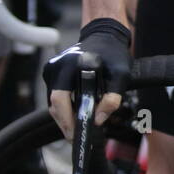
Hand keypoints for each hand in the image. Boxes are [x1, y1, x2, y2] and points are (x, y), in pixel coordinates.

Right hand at [43, 18, 131, 138]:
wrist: (104, 36)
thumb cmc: (113, 55)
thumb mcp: (121, 76)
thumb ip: (112, 98)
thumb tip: (99, 120)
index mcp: (69, 65)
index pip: (60, 99)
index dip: (66, 119)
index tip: (75, 135)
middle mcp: (56, 66)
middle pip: (54, 104)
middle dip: (65, 123)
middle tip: (77, 137)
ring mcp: (52, 69)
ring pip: (53, 102)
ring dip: (65, 116)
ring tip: (79, 127)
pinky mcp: (52, 72)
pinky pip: (55, 96)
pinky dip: (64, 107)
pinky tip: (76, 114)